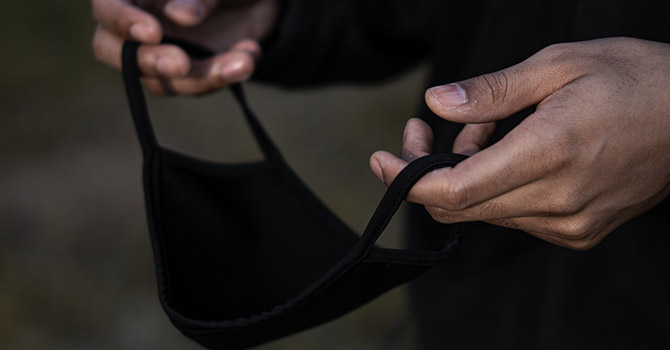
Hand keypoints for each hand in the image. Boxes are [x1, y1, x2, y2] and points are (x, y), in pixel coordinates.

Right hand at [92, 0, 277, 93]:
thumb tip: (181, 16)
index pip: (107, 6)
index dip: (123, 21)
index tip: (153, 33)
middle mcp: (135, 23)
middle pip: (113, 51)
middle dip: (149, 61)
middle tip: (182, 63)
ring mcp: (158, 52)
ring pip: (161, 79)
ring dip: (205, 75)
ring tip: (245, 61)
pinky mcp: (187, 73)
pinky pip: (196, 85)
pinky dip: (225, 75)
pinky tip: (250, 53)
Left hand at [370, 37, 669, 249]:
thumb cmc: (633, 79)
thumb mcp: (557, 66)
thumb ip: (490, 92)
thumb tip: (436, 102)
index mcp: (549, 154)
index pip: (454, 191)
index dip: (407, 179)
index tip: (382, 160)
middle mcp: (558, 201)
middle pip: (459, 207)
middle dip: (427, 172)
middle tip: (427, 130)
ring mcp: (569, 223)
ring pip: (483, 212)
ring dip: (466, 175)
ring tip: (490, 130)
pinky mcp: (577, 232)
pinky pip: (512, 217)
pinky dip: (494, 189)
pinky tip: (513, 155)